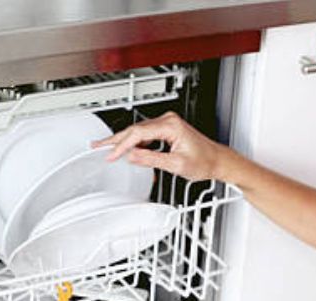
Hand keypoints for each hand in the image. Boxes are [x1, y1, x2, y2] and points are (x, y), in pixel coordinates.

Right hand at [93, 111, 228, 181]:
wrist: (217, 160)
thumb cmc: (204, 161)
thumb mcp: (175, 164)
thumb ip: (151, 159)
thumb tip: (132, 156)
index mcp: (170, 125)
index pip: (138, 134)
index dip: (122, 145)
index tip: (111, 155)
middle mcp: (168, 120)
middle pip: (135, 129)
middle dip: (115, 139)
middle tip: (98, 146)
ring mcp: (167, 124)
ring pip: (138, 131)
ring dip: (123, 140)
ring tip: (107, 148)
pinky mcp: (167, 129)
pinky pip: (145, 134)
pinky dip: (134, 142)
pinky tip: (126, 149)